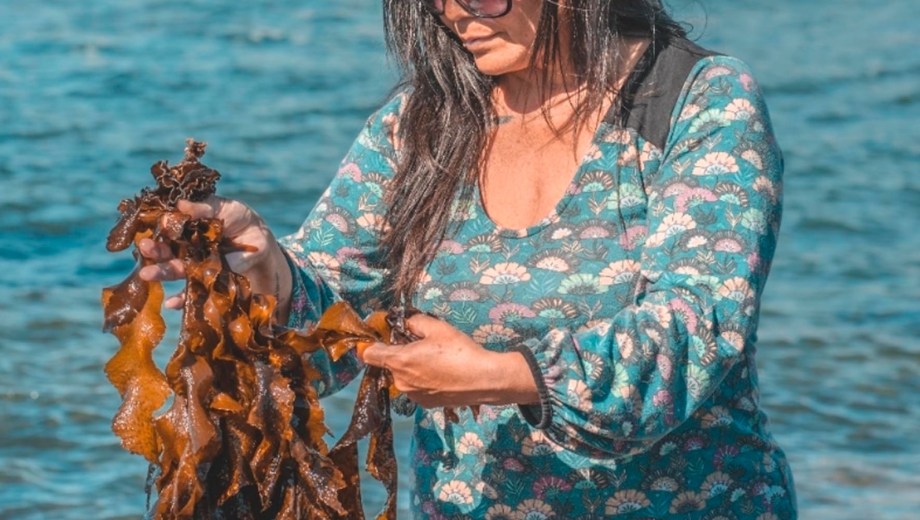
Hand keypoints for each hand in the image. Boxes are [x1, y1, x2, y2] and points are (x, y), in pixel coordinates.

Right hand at [137, 196, 291, 317]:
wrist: (258, 238)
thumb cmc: (237, 217)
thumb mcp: (223, 207)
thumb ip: (203, 208)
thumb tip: (180, 205)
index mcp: (186, 226)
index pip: (168, 227)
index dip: (162, 227)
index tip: (160, 224)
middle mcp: (185, 247)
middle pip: (166, 250)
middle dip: (155, 250)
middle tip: (144, 247)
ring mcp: (194, 265)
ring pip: (175, 270)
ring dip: (161, 272)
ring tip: (146, 274)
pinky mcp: (207, 280)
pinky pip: (193, 291)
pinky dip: (182, 298)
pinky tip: (171, 303)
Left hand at [360, 314, 538, 407]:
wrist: (483, 380)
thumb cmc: (459, 351)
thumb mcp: (437, 327)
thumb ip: (414, 322)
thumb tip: (406, 323)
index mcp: (399, 361)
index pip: (370, 354)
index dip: (373, 344)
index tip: (382, 338)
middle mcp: (401, 382)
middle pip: (391, 365)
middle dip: (401, 354)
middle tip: (424, 346)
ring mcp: (414, 396)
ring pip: (405, 377)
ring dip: (413, 369)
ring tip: (437, 361)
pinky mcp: (426, 405)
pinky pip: (417, 388)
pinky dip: (424, 381)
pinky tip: (443, 375)